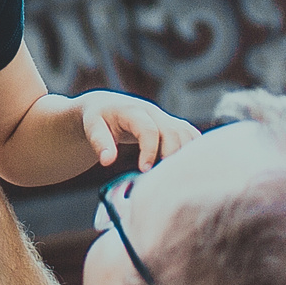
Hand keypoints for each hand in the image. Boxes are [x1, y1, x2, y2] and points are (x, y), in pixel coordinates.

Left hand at [78, 90, 196, 170]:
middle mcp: (153, 112)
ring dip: (185, 155)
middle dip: (171, 156)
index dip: (149, 151)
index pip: (149, 129)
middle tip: (163, 179)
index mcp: (133, 111)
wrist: (107, 105)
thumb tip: (107, 161)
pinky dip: (193, 152)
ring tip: (175, 177)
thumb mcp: (92, 127)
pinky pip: (192, 136)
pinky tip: (186, 170)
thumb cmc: (98, 118)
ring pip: (187, 134)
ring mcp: (165, 118)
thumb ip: (99, 142)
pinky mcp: (173, 125)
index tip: (143, 170)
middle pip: (173, 132)